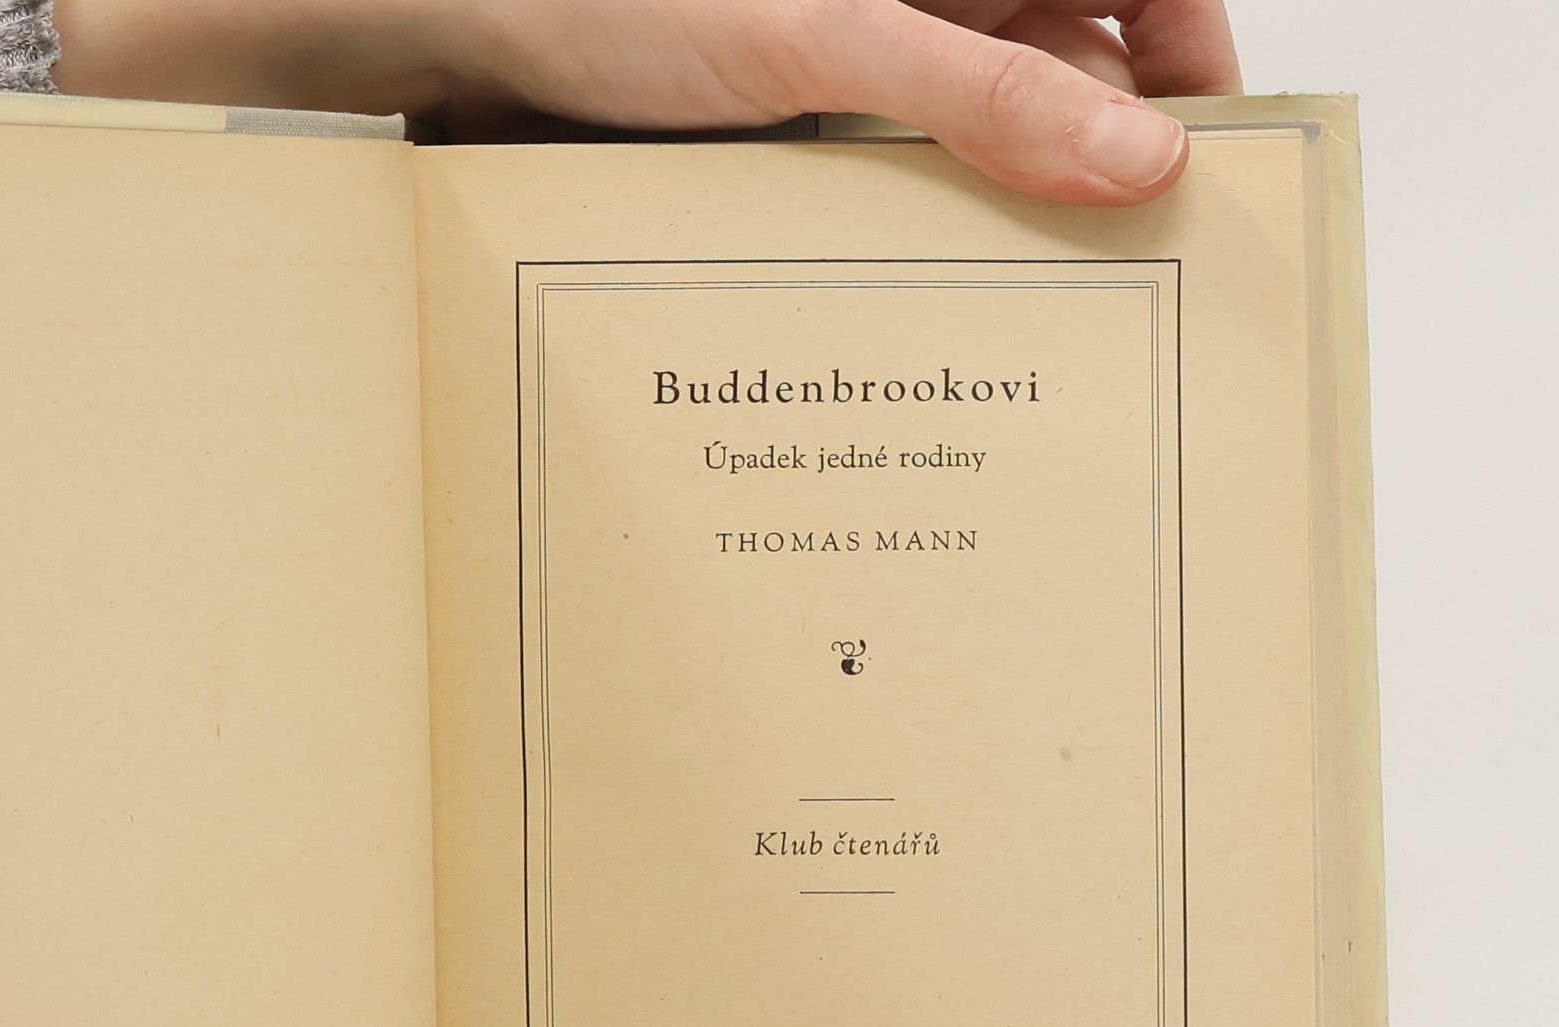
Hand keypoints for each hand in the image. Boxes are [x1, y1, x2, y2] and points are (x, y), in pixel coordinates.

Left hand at [53, 0, 1240, 203]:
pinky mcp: (831, 129)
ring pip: (1003, 145)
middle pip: (1089, 80)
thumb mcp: (822, 33)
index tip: (1211, 188)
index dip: (1196, 80)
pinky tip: (943, 312)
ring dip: (1022, 227)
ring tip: (1045, 334)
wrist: (478, 30)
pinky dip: (939, 243)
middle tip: (1131, 300)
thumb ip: (978, 88)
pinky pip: (919, 186)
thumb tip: (1135, 158)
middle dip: (1111, 176)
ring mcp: (890, 62)